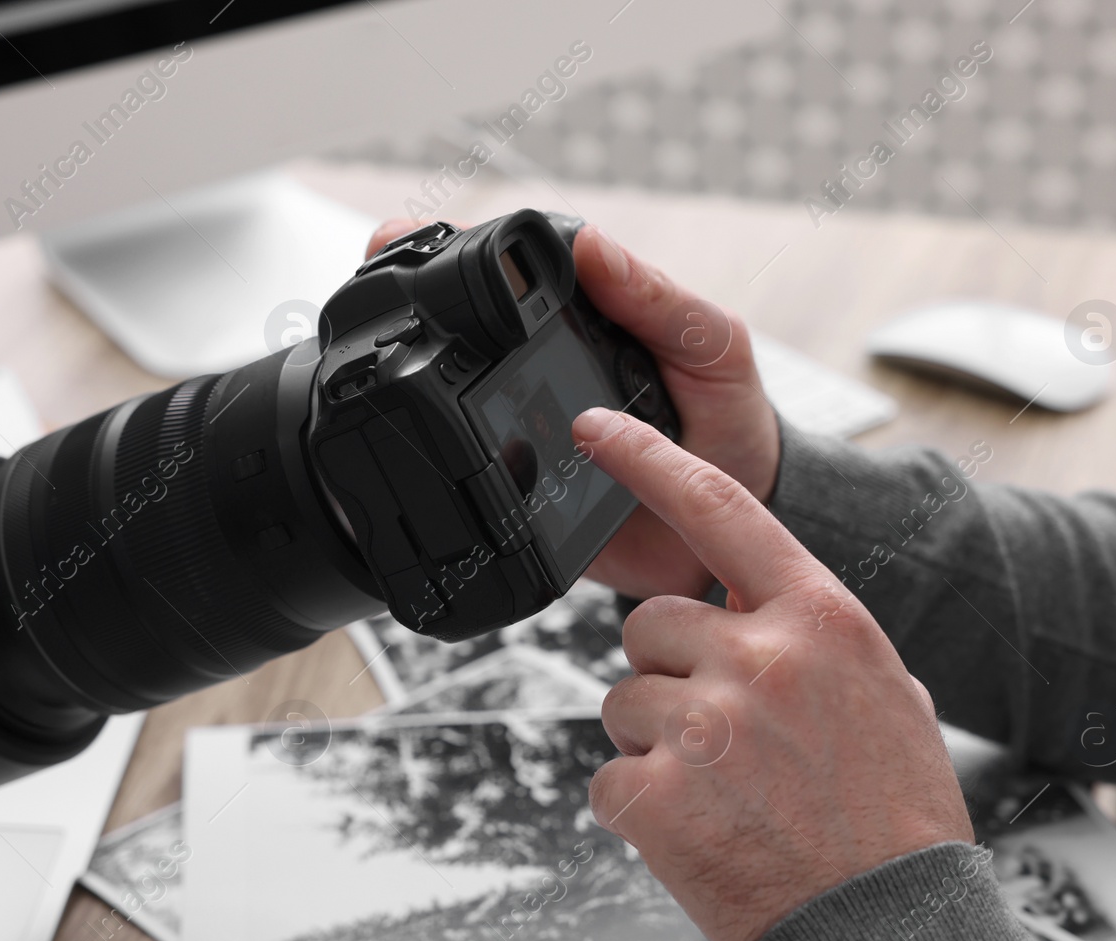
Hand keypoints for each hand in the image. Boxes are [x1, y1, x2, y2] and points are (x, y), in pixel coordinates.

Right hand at [366, 218, 780, 600]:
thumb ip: (657, 299)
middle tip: (377, 299)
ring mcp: (525, 432)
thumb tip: (590, 244)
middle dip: (402, 310)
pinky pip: (474, 486)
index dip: (449, 250)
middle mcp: (540, 371)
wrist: (738, 525)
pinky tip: (429, 458)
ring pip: (449, 404)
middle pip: (454, 334)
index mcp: (581, 319)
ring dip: (416, 386)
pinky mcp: (522, 500)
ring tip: (384, 364)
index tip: (408, 239)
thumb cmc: (730, 418)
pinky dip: (447, 474)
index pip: (506, 272)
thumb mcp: (710, 344)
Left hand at [571, 405, 971, 940]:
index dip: (649, 458)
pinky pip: (608, 779)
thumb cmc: (894, 821)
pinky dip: (639, 809)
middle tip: (726, 738)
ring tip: (725, 793)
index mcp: (820, 619)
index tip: (598, 428)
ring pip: (621, 702)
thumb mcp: (890, 699)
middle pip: (649, 626)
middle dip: (671, 673)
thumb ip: (822, 641)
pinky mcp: (656, 794)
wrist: (890, 933)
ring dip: (655, 745)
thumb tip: (767, 614)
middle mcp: (758, 657)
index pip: (720, 508)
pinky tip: (701, 832)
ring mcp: (703, 724)